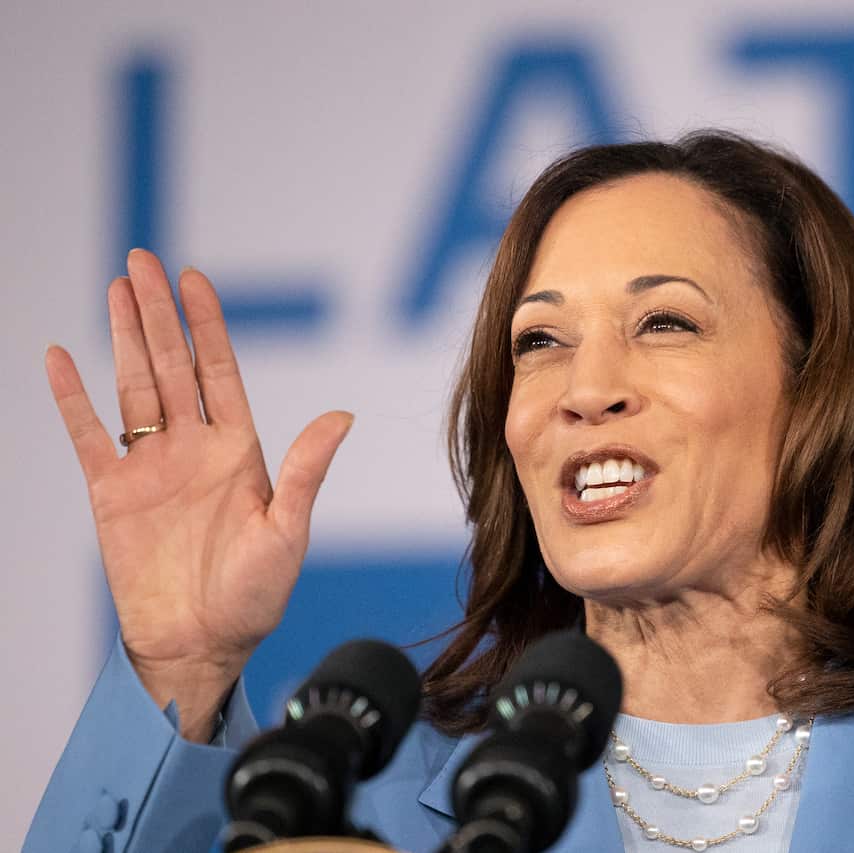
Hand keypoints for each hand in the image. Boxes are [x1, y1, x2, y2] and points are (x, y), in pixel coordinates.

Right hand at [45, 249, 352, 740]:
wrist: (200, 645)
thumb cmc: (254, 597)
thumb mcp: (289, 531)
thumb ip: (305, 470)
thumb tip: (343, 416)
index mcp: (239, 451)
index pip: (218, 371)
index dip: (205, 325)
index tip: (194, 280)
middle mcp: (193, 448)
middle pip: (171, 365)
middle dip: (157, 313)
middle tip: (141, 260)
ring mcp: (150, 466)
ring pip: (132, 387)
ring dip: (121, 339)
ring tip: (114, 288)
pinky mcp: (111, 493)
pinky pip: (86, 435)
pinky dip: (71, 398)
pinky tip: (61, 357)